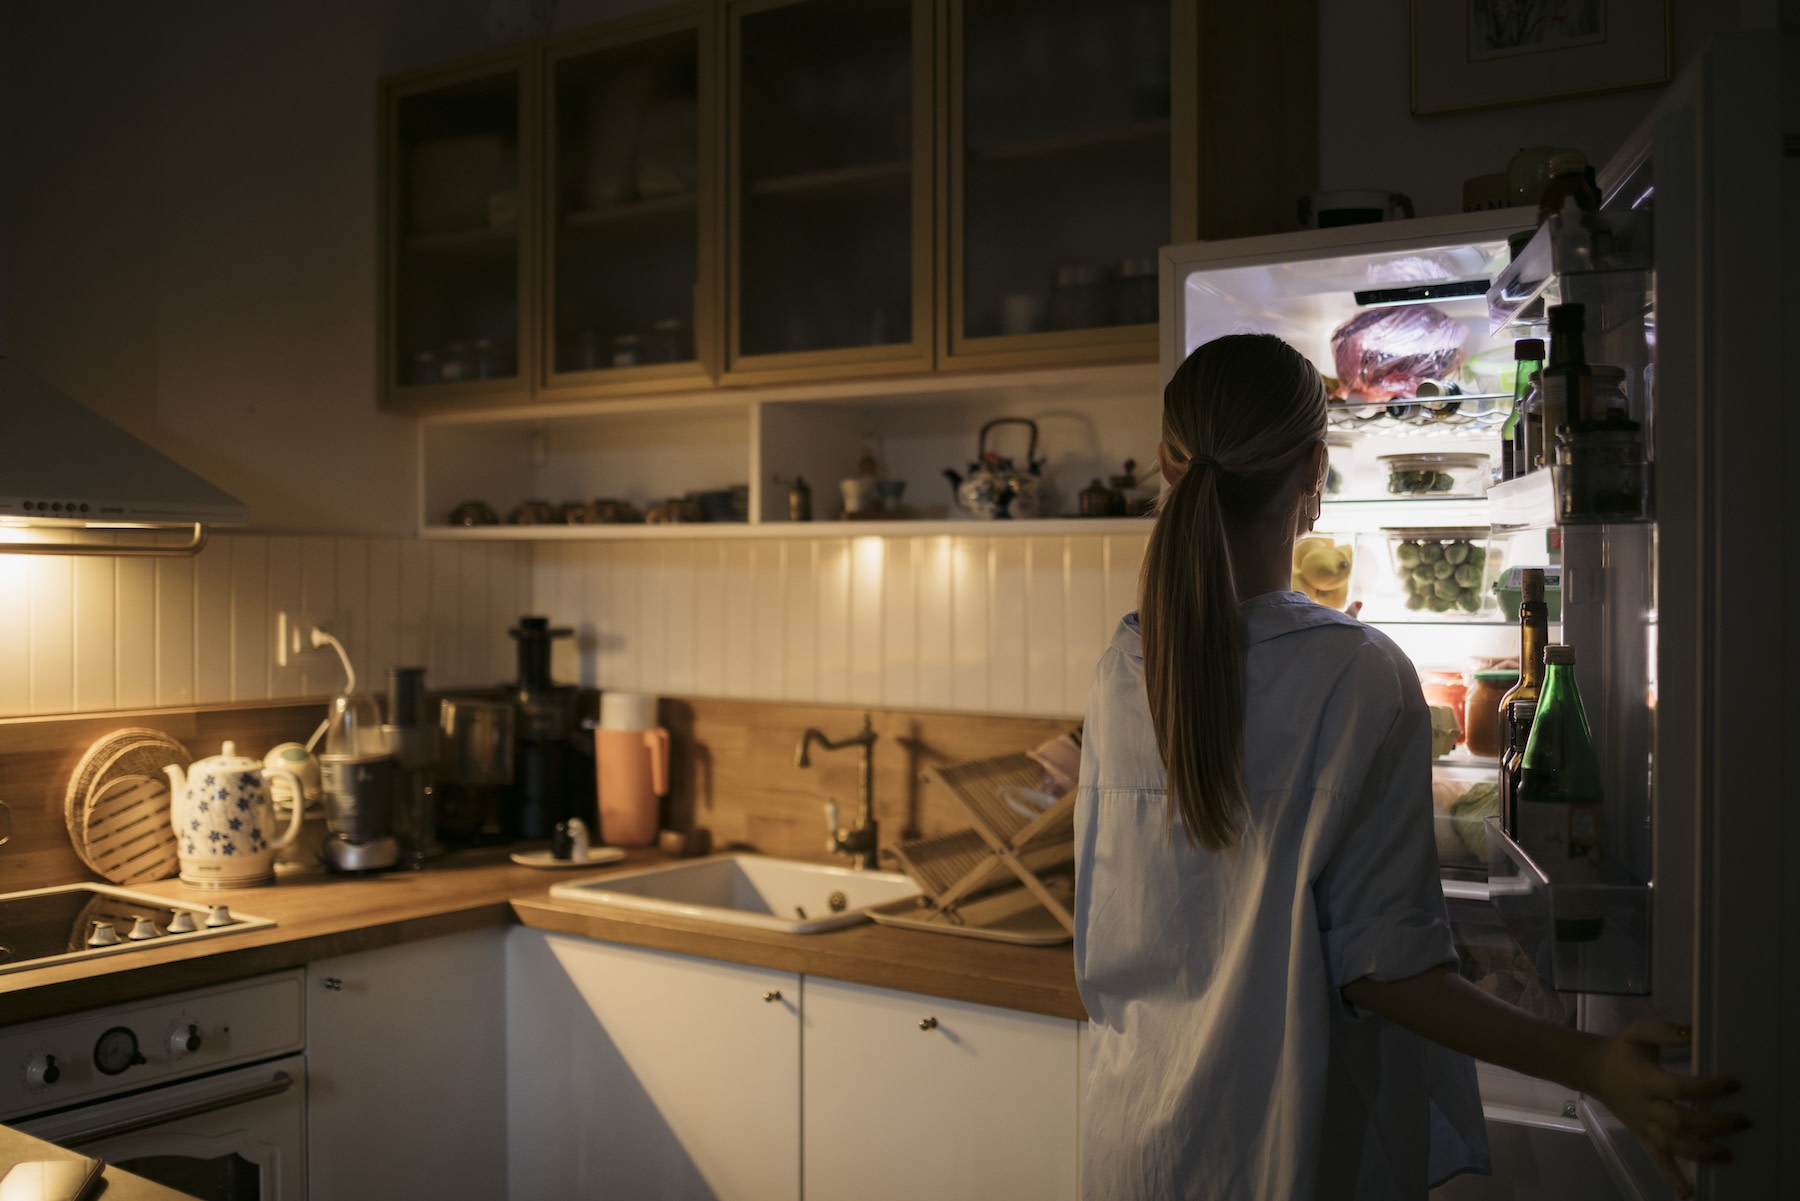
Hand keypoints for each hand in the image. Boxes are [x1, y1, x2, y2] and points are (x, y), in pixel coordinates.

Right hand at [1579, 1020, 1746, 1198]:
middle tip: (1743, 1121)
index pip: (1679, 1089)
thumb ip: (1663, 1032)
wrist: (1590, 1069)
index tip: (1734, 1084)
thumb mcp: (1637, 1033)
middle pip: (1680, 1122)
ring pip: (1672, 1146)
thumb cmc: (1620, 1051)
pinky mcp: (1642, 1136)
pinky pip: (1657, 1160)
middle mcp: (1645, 1107)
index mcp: (1645, 1080)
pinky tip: (1689, 1193)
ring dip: (1701, 1153)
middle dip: (1713, 1124)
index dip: (1707, 1088)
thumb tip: (1694, 1031)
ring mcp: (1643, 1125)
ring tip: (1728, 1154)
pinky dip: (1673, 1177)